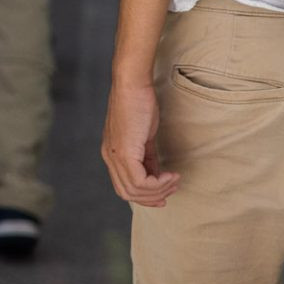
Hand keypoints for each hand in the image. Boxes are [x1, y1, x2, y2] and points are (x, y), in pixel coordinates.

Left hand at [102, 78, 179, 207]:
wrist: (132, 86)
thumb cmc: (139, 105)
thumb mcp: (143, 136)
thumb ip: (147, 156)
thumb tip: (156, 173)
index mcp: (112, 154)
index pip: (123, 187)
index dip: (144, 196)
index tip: (164, 194)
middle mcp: (109, 157)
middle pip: (127, 193)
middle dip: (152, 197)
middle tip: (172, 188)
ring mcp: (115, 156)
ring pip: (135, 190)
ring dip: (159, 190)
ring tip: (174, 180)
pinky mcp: (124, 152)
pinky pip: (140, 181)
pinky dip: (158, 183)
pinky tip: (171, 175)